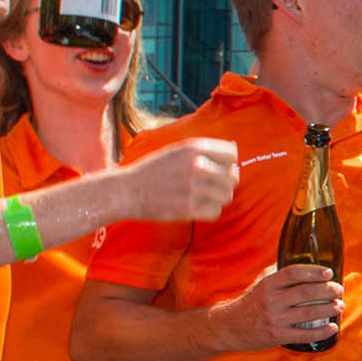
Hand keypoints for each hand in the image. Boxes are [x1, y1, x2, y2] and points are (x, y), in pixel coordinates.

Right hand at [122, 137, 239, 222]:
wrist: (127, 191)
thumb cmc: (153, 170)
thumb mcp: (177, 150)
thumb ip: (203, 151)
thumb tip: (234, 155)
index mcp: (194, 148)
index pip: (232, 154)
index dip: (228, 162)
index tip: (220, 168)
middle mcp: (197, 166)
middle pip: (233, 177)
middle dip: (225, 182)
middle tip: (211, 186)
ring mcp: (194, 188)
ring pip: (226, 195)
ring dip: (217, 198)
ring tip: (203, 196)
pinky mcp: (189, 209)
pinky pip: (216, 212)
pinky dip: (209, 211)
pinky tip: (196, 206)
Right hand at [222, 260, 339, 349]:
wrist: (230, 327)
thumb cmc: (251, 302)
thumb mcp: (261, 283)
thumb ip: (279, 272)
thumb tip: (302, 259)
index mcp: (268, 285)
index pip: (293, 273)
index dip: (313, 271)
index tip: (328, 272)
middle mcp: (271, 301)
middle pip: (306, 292)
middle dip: (328, 290)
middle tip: (339, 289)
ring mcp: (275, 320)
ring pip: (309, 312)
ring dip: (329, 309)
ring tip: (340, 305)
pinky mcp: (278, 336)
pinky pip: (305, 334)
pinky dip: (322, 332)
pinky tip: (333, 327)